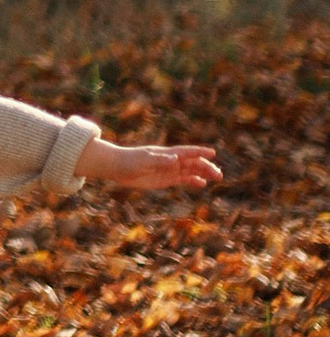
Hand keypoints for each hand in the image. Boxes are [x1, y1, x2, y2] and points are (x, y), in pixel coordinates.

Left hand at [77, 135, 221, 191]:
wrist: (116, 167)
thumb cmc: (129, 161)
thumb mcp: (144, 161)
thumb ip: (160, 161)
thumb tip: (175, 159)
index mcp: (166, 154)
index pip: (186, 152)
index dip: (199, 152)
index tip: (212, 153)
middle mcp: (170, 161)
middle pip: (192, 163)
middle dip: (206, 167)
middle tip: (219, 174)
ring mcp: (168, 170)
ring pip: (190, 171)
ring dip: (203, 173)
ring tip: (216, 177)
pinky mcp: (164, 179)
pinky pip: (182, 180)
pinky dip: (192, 181)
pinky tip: (202, 184)